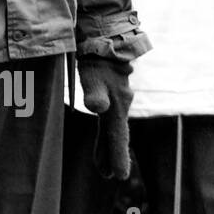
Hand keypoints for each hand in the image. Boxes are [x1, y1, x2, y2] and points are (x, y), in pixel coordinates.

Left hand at [78, 58, 133, 179]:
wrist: (103, 37)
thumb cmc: (97, 59)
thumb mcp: (93, 76)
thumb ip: (95, 93)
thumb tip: (97, 108)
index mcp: (116, 106)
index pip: (118, 137)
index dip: (117, 157)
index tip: (120, 177)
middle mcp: (119, 104)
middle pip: (116, 135)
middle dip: (113, 155)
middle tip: (111, 175)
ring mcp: (115, 97)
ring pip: (112, 126)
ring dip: (108, 144)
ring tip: (103, 164)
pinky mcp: (108, 91)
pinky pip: (108, 116)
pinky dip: (105, 130)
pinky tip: (102, 132)